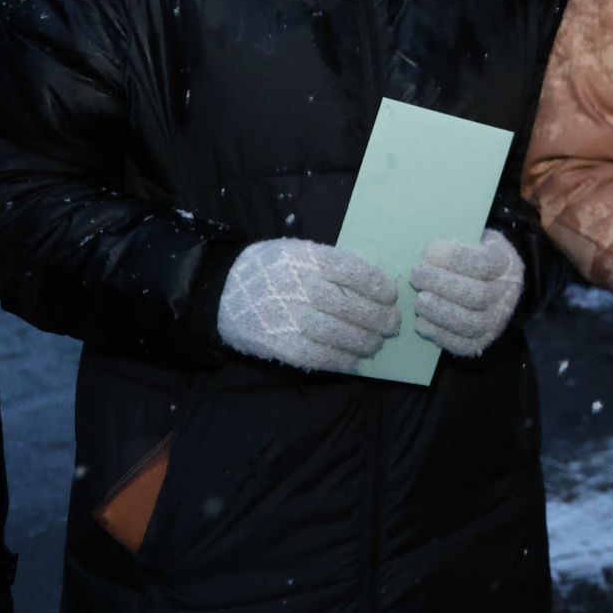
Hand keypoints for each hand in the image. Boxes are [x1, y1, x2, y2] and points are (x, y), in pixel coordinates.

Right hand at [217, 238, 400, 372]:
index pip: (353, 271)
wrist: (221, 290)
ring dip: (364, 341)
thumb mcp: (298, 252)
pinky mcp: (280, 344)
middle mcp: (300, 287)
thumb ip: (331, 265)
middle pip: (350, 305)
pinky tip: (354, 360)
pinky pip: (318, 356)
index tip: (390, 296)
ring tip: (375, 343)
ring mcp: (289, 317)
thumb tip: (373, 286)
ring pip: (339, 334)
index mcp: (308, 259)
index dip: (378, 286)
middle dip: (379, 318)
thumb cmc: (270, 269)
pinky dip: (341, 360)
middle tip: (391, 324)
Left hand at [410, 228, 523, 357]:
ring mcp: (497, 321)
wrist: (498, 282)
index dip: (452, 258)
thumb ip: (457, 241)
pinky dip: (438, 334)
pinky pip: (462, 344)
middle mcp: (507, 295)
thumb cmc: (477, 255)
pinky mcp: (483, 341)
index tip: (427, 252)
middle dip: (441, 285)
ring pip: (470, 322)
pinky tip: (421, 322)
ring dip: (438, 311)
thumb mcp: (476, 238)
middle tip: (416, 276)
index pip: (483, 263)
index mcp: (507, 264)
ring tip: (418, 300)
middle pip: (477, 295)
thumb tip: (426, 252)